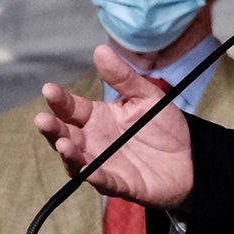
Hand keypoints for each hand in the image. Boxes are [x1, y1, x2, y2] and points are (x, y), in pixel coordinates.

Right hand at [34, 45, 193, 207]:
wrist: (190, 157)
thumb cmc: (163, 126)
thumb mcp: (146, 96)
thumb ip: (123, 77)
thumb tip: (100, 50)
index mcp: (97, 118)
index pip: (71, 108)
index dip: (59, 100)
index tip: (49, 89)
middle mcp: (93, 142)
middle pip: (65, 135)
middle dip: (52, 128)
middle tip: (43, 119)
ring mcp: (103, 164)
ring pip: (76, 161)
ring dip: (67, 153)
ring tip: (62, 142)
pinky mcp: (119, 184)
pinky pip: (102, 181)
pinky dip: (94, 175)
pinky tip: (88, 169)